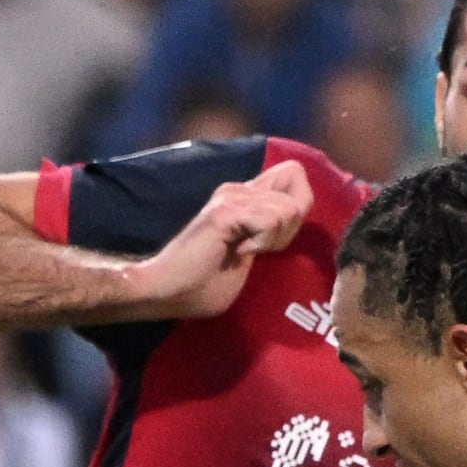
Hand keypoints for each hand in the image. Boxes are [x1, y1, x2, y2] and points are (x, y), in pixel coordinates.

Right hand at [121, 159, 315, 325]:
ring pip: (288, 208)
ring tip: (244, 252)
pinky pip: (271, 219)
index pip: (294, 174)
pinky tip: (239, 253)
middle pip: (300, 193)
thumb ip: (269, 233)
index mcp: (245, 196)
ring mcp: (231, 196)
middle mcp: (239, 188)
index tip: (275, 237)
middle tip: (260, 249)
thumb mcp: (249, 255)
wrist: (166, 291)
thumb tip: (294, 217)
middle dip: (290, 230)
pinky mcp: (225, 211)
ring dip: (274, 239)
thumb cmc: (202, 284)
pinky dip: (262, 243)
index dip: (299, 206)